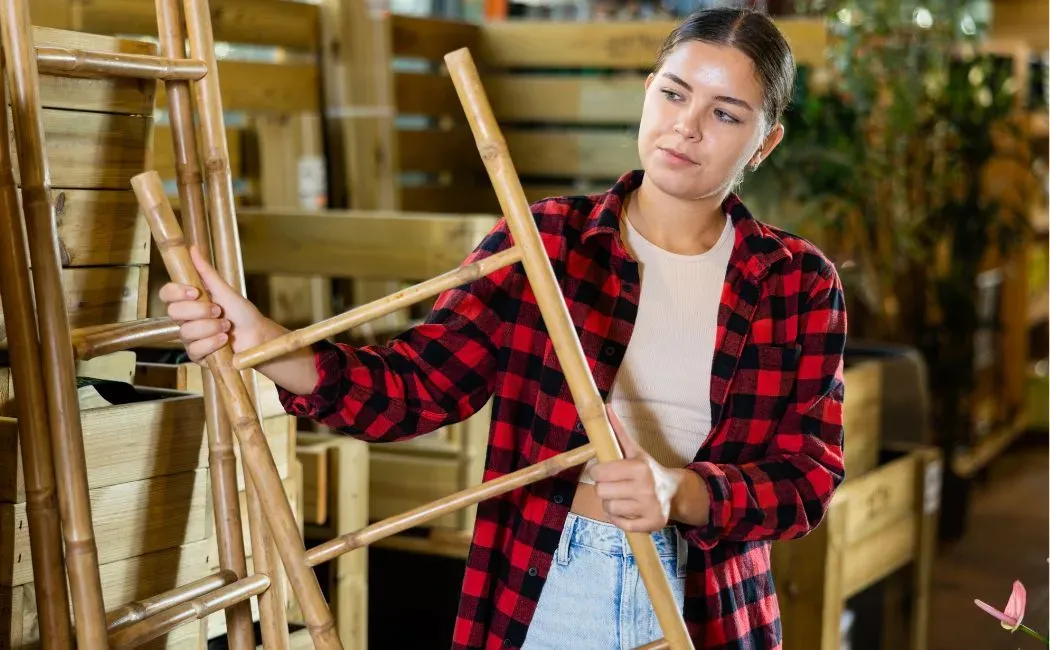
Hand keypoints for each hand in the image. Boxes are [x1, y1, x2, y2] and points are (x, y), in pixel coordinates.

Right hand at [158, 245, 273, 362]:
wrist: (257, 336)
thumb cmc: (242, 313)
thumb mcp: (225, 291)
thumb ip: (207, 273)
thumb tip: (193, 249)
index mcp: (190, 302)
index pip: (167, 294)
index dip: (177, 292)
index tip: (196, 292)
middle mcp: (186, 319)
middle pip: (173, 312)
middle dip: (199, 311)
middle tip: (218, 311)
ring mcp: (190, 338)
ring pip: (186, 331)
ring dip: (210, 327)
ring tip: (227, 327)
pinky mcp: (197, 355)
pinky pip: (194, 349)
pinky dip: (211, 343)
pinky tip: (223, 340)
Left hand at [589, 404, 684, 532]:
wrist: (675, 492)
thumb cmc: (648, 469)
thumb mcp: (635, 450)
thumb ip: (618, 431)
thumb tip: (605, 407)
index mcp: (638, 468)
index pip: (599, 473)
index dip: (597, 472)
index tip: (603, 471)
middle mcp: (644, 488)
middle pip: (601, 492)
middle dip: (603, 487)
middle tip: (613, 484)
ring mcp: (648, 508)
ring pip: (609, 509)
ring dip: (610, 504)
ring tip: (621, 497)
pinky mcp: (651, 524)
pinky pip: (620, 525)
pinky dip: (619, 519)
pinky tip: (626, 509)